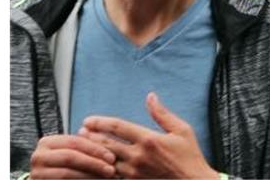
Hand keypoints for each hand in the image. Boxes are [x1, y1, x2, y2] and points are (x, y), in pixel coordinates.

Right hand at [29, 134, 116, 178]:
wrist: (50, 179)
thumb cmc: (65, 165)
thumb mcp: (74, 152)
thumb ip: (86, 146)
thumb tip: (111, 149)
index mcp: (47, 142)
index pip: (75, 142)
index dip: (96, 149)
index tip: (113, 157)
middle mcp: (38, 156)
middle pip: (71, 157)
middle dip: (93, 163)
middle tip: (111, 170)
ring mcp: (36, 173)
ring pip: (67, 173)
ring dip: (90, 176)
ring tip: (106, 178)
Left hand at [79, 92, 216, 178]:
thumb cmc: (189, 157)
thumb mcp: (182, 130)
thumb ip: (162, 114)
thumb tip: (151, 97)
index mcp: (149, 140)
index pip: (118, 127)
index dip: (101, 122)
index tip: (89, 120)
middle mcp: (138, 156)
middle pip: (106, 144)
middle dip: (90, 136)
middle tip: (80, 131)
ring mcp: (134, 173)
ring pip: (105, 161)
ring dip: (92, 153)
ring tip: (82, 147)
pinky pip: (110, 177)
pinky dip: (99, 170)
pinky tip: (93, 166)